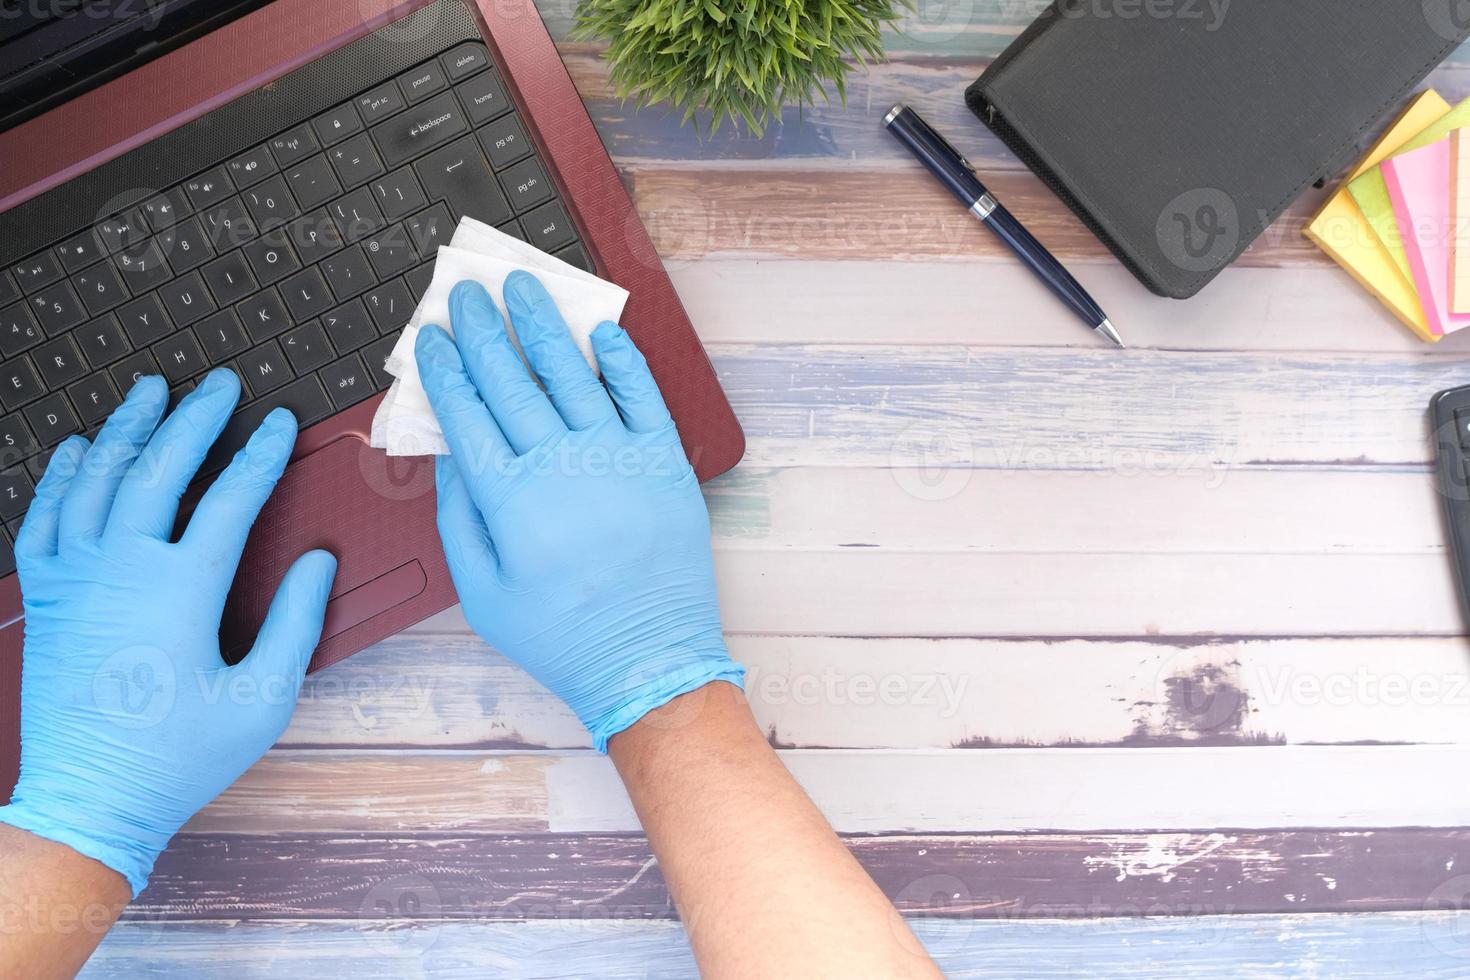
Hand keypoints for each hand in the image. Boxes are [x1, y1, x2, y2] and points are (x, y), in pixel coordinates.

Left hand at [0, 369, 336, 895]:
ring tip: (150, 390)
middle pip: (159, 468)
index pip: (229, 499)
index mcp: (181, 590)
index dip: (260, 455)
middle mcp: (122, 570)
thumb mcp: (263, 697)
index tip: (280, 422)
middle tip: (219, 383)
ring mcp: (77, 579)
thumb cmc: (179, 756)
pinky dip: (63, 477)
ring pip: (98, 479)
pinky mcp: (48, 597)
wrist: (92, 797)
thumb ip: (295, 622)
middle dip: (194, 417)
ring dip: (128, 428)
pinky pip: (47, 518)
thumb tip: (317, 563)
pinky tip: (81, 452)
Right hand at [416, 272, 742, 750]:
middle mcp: (561, 466)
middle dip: (484, 330)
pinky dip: (622, 360)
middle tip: (467, 291)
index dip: (444, 369)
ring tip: (524, 286)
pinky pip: (642, 397)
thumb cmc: (562, 636)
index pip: (466, 413)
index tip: (430, 336)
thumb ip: (458, 518)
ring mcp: (618, 458)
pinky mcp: (665, 462)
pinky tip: (603, 331)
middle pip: (512, 381)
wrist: (649, 661)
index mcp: (510, 499)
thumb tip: (446, 453)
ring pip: (572, 374)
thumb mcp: (482, 593)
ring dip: (544, 325)